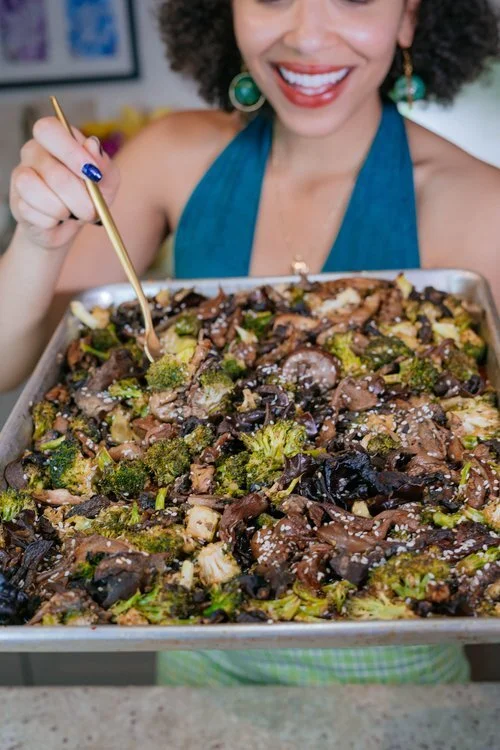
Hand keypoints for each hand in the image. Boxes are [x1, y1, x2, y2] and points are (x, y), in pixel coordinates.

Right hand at [9, 117, 119, 249]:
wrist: (73, 223)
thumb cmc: (90, 195)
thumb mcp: (107, 180)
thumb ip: (103, 163)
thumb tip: (92, 145)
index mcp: (56, 139)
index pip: (49, 130)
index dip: (70, 152)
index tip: (92, 174)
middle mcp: (34, 152)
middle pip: (52, 171)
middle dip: (78, 197)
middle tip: (91, 210)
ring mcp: (21, 175)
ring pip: (34, 190)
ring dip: (62, 210)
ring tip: (72, 213)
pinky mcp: (17, 202)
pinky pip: (31, 211)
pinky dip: (51, 221)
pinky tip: (56, 219)